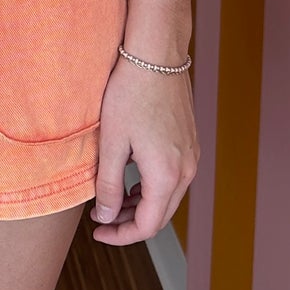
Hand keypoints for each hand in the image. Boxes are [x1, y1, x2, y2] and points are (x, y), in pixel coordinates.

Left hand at [88, 55, 198, 244]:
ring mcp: (192, 156)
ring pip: (168, 198)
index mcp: (166, 174)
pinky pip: (174, 179)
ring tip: (113, 199)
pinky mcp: (190, 143)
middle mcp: (186, 170)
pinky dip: (153, 188)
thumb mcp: (112, 141)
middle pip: (161, 216)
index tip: (98, 231)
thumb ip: (109, 184)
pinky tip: (132, 178)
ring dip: (142, 206)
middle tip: (102, 219)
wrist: (156, 54)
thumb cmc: (130, 93)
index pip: (148, 226)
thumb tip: (107, 218)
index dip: (121, 235)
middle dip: (130, 224)